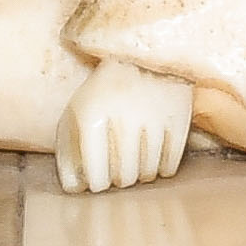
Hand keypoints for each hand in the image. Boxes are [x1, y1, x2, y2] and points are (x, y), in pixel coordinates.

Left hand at [56, 56, 197, 193]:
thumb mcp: (75, 115)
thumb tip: (74, 189)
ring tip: (134, 167)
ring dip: (139, 176)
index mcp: (92, 116)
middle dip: (118, 181)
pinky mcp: (178, 119)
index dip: (96, 184)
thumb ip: (67, 152)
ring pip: (147, 173)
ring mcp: (154, 118)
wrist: (140, 56)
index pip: (95, 172)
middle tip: (117, 174)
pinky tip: (154, 163)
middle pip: (123, 176)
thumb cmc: (101, 93)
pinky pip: (171, 164)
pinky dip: (162, 170)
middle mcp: (123, 117)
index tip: (98, 183)